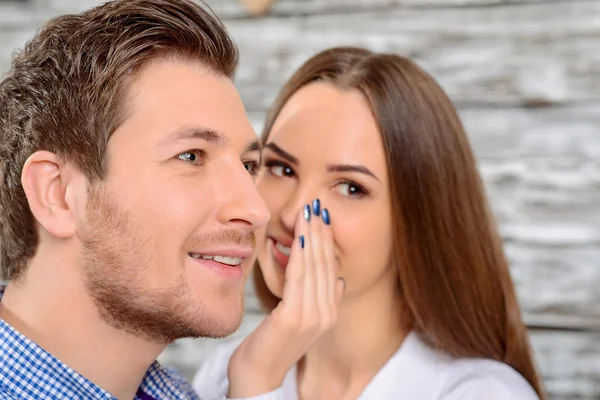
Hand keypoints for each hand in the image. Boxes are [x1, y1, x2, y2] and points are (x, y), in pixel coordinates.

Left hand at [227, 199, 344, 396]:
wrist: (257, 378)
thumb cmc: (270, 346)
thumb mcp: (297, 319)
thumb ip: (316, 300)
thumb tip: (335, 281)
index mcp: (329, 313)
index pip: (331, 268)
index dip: (327, 241)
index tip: (321, 217)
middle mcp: (326, 313)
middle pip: (326, 263)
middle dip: (321, 231)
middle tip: (317, 205)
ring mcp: (313, 316)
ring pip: (315, 266)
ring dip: (312, 235)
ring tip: (309, 212)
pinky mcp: (294, 317)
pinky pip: (300, 277)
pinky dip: (301, 253)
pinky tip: (300, 235)